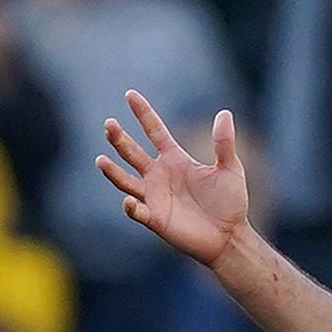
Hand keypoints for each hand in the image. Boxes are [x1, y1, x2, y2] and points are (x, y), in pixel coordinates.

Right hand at [97, 96, 247, 267]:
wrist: (230, 237)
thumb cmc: (231, 203)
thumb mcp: (230, 169)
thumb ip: (224, 143)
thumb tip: (225, 113)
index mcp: (175, 159)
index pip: (154, 130)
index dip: (142, 113)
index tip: (130, 94)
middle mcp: (159, 175)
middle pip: (132, 152)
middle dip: (119, 139)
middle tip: (109, 124)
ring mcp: (154, 196)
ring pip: (126, 180)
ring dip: (113, 171)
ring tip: (100, 160)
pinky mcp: (155, 219)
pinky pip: (137, 211)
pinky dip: (131, 206)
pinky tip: (128, 200)